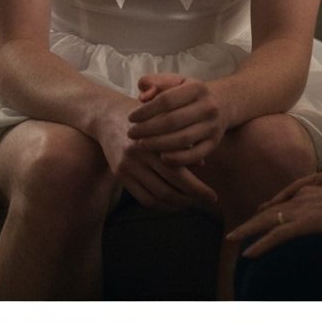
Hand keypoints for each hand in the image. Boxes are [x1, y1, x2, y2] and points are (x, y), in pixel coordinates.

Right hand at [95, 99, 216, 211]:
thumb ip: (183, 141)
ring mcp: (127, 166)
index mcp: (154, 141)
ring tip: (192, 203)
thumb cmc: (146, 116)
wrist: (109, 115)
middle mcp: (138, 155)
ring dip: (176, 205)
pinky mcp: (119, 174)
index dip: (198, 189)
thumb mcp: (165, 121)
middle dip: (191, 200)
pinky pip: (143, 198)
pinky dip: (160, 206)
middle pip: (168, 189)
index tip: (213, 196)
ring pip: (156, 197)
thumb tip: (203, 164)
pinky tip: (173, 204)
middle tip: (206, 202)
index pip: (179, 173)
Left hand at [127, 75, 227, 165]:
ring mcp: (213, 126)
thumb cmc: (187, 93)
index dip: (146, 111)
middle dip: (148, 129)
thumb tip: (143, 96)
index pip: (166, 100)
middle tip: (131, 134)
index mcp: (197, 88)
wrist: (221, 104)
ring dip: (159, 144)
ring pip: (183, 139)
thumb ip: (154, 82)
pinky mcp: (214, 143)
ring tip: (141, 145)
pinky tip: (161, 158)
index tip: (131, 118)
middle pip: (173, 121)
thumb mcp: (174, 82)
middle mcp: (208, 106)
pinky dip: (178, 159)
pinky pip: (195, 155)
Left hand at [226, 182, 321, 257]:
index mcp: (308, 193)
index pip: (281, 204)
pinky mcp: (306, 223)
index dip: (266, 212)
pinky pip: (277, 236)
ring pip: (266, 222)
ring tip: (231, 239)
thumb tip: (321, 219)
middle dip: (250, 223)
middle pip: (268, 211)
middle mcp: (300, 199)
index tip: (257, 218)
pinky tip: (249, 254)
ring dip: (247, 231)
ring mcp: (302, 210)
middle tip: (233, 234)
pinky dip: (261, 245)